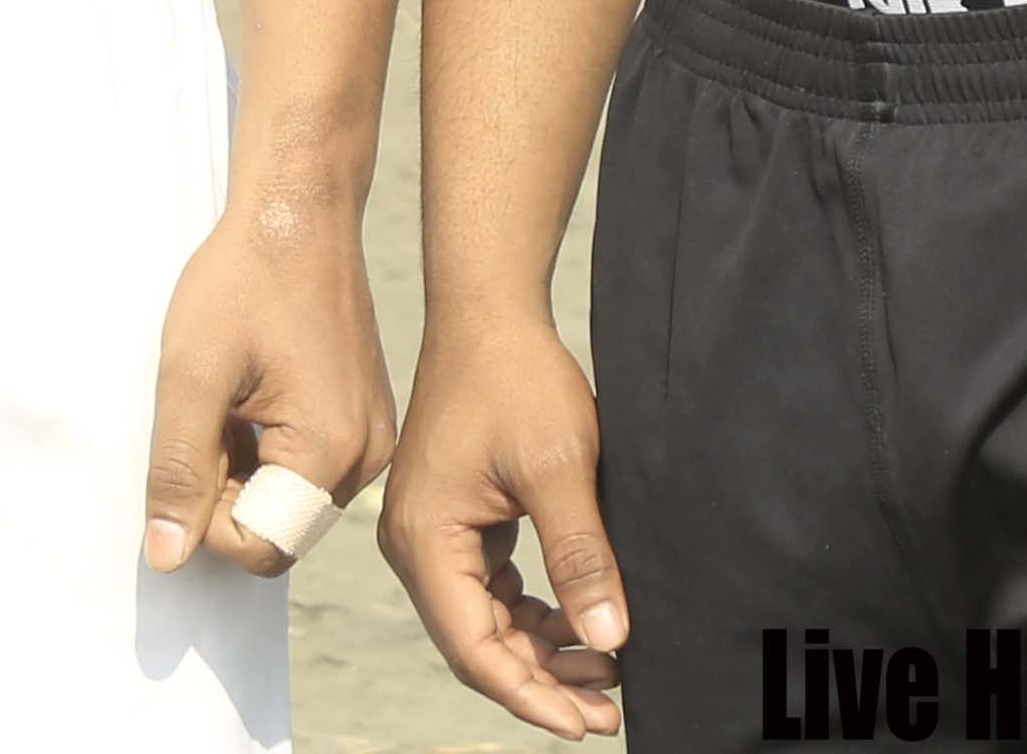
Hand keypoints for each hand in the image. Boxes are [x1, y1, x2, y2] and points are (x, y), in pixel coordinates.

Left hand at [138, 188, 395, 583]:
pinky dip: (267, 448)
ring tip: (229, 396)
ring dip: (245, 468)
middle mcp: (367, 456)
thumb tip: (167, 558)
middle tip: (207, 414)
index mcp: (332, 449)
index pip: (261, 546)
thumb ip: (179, 470)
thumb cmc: (243, 279)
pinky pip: (308, 468)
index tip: (191, 444)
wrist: (299, 211)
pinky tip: (250, 391)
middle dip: (227, 490)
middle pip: (279, 528)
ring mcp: (371, 436)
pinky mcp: (363, 418)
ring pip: (290, 500)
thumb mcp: (191, 374)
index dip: (206, 516)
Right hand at [382, 316, 627, 736]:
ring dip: (540, 651)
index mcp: (426, 540)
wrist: (490, 312)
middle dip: (542, 682)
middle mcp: (417, 546)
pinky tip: (579, 622)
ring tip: (605, 672)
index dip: (531, 695)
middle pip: (476, 645)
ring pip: (485, 622)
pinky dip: (533, 615)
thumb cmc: (517, 377)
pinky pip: (489, 590)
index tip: (587, 724)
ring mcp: (433, 533)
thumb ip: (582, 558)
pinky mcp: (455, 520)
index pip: (474, 649)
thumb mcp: (560, 468)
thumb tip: (609, 640)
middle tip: (608, 711)